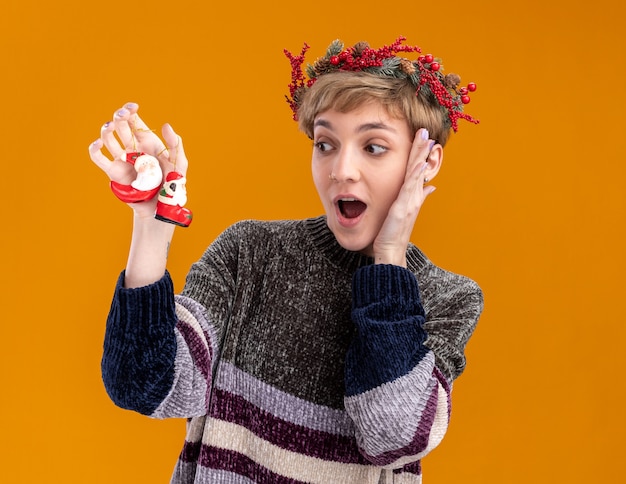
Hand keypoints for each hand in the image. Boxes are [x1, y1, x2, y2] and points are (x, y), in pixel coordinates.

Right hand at [88, 102, 188, 218]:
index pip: (134, 120)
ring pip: (108, 138)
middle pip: (119, 125)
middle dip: (119, 116)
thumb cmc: (171, 184)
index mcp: (147, 141)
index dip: (130, 111)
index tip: (132, 108)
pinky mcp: (113, 172)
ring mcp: (121, 158)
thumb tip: (165, 125)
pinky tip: (98, 144)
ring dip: (106, 129)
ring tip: (111, 127)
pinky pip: (99, 158)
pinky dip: (94, 149)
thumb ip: (175, 144)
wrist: (160, 206)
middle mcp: (132, 147)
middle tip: (122, 116)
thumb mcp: (179, 164)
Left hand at [372, 128, 439, 266]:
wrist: (391, 251)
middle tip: (425, 130)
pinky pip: (410, 189)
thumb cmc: (394, 233)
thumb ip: (418, 197)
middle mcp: (413, 197)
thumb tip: (430, 187)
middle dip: (422, 149)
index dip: (420, 153)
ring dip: (420, 156)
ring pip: (416, 174)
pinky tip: (418, 164)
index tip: (423, 137)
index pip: (417, 169)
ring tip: (424, 140)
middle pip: (419, 167)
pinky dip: (415, 176)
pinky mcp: (402, 208)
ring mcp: (409, 202)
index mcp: (412, 196)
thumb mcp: (405, 211)